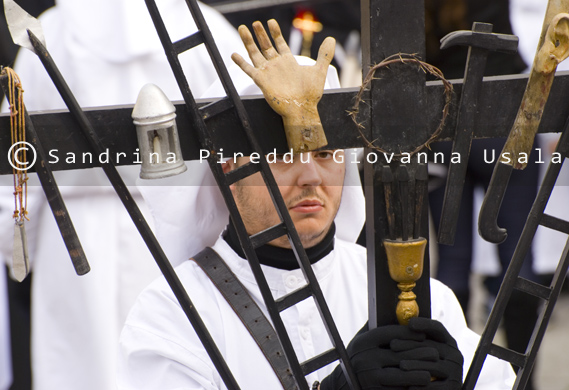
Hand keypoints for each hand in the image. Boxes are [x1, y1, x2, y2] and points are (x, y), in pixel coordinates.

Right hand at [231, 19, 334, 152]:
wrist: (302, 109)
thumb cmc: (311, 94)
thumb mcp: (319, 71)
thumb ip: (324, 55)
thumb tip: (331, 39)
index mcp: (288, 62)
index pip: (280, 43)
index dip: (275, 33)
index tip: (271, 22)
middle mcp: (277, 65)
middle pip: (266, 46)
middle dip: (261, 34)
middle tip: (256, 22)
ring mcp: (268, 72)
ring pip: (255, 53)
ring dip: (249, 41)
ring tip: (243, 28)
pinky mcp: (262, 81)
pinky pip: (249, 69)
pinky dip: (241, 62)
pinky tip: (234, 54)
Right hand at [320, 323, 434, 389]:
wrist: (342, 384)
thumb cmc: (358, 358)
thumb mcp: (362, 340)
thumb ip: (376, 328)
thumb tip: (393, 309)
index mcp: (363, 342)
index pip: (391, 333)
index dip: (409, 334)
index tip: (424, 335)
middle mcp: (365, 358)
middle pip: (400, 354)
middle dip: (421, 354)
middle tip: (436, 353)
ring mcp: (369, 377)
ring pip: (402, 374)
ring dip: (420, 373)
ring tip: (432, 371)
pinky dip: (411, 388)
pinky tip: (421, 386)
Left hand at [393, 318, 463, 389]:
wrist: (437, 389)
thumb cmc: (423, 366)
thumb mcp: (423, 350)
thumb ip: (417, 339)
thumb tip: (406, 322)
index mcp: (448, 342)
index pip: (437, 328)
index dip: (424, 324)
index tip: (410, 323)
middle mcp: (455, 355)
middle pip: (431, 346)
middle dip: (410, 345)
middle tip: (392, 345)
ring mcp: (455, 372)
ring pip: (432, 366)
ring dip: (415, 366)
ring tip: (401, 366)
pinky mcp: (453, 387)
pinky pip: (435, 387)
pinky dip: (422, 386)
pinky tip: (410, 386)